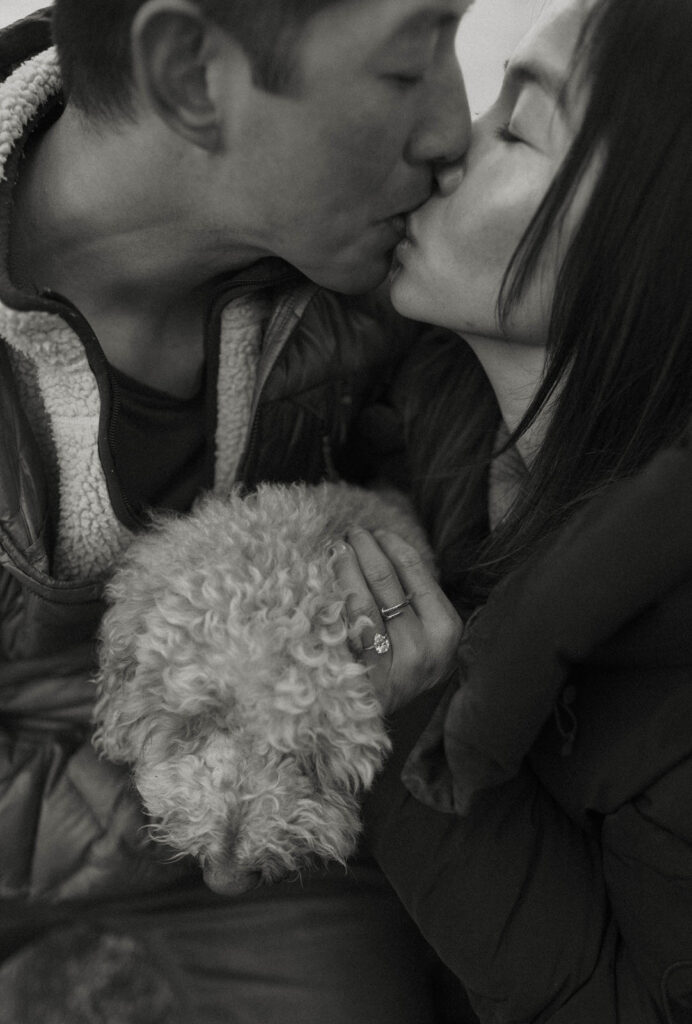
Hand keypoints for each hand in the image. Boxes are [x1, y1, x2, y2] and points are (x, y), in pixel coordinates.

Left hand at [330, 527, 462, 713]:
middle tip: (350, 533)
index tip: (376, 532)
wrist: (378, 722)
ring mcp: (396, 666)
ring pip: (364, 600)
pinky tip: (326, 582)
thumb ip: (414, 598)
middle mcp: (425, 648)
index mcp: (446, 629)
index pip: (415, 572)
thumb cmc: (401, 666)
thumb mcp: (423, 633)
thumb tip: (383, 546)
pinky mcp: (367, 679)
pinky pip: (348, 627)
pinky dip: (336, 599)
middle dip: (365, 549)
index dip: (391, 545)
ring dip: (345, 566)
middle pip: (386, 581)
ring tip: (336, 548)